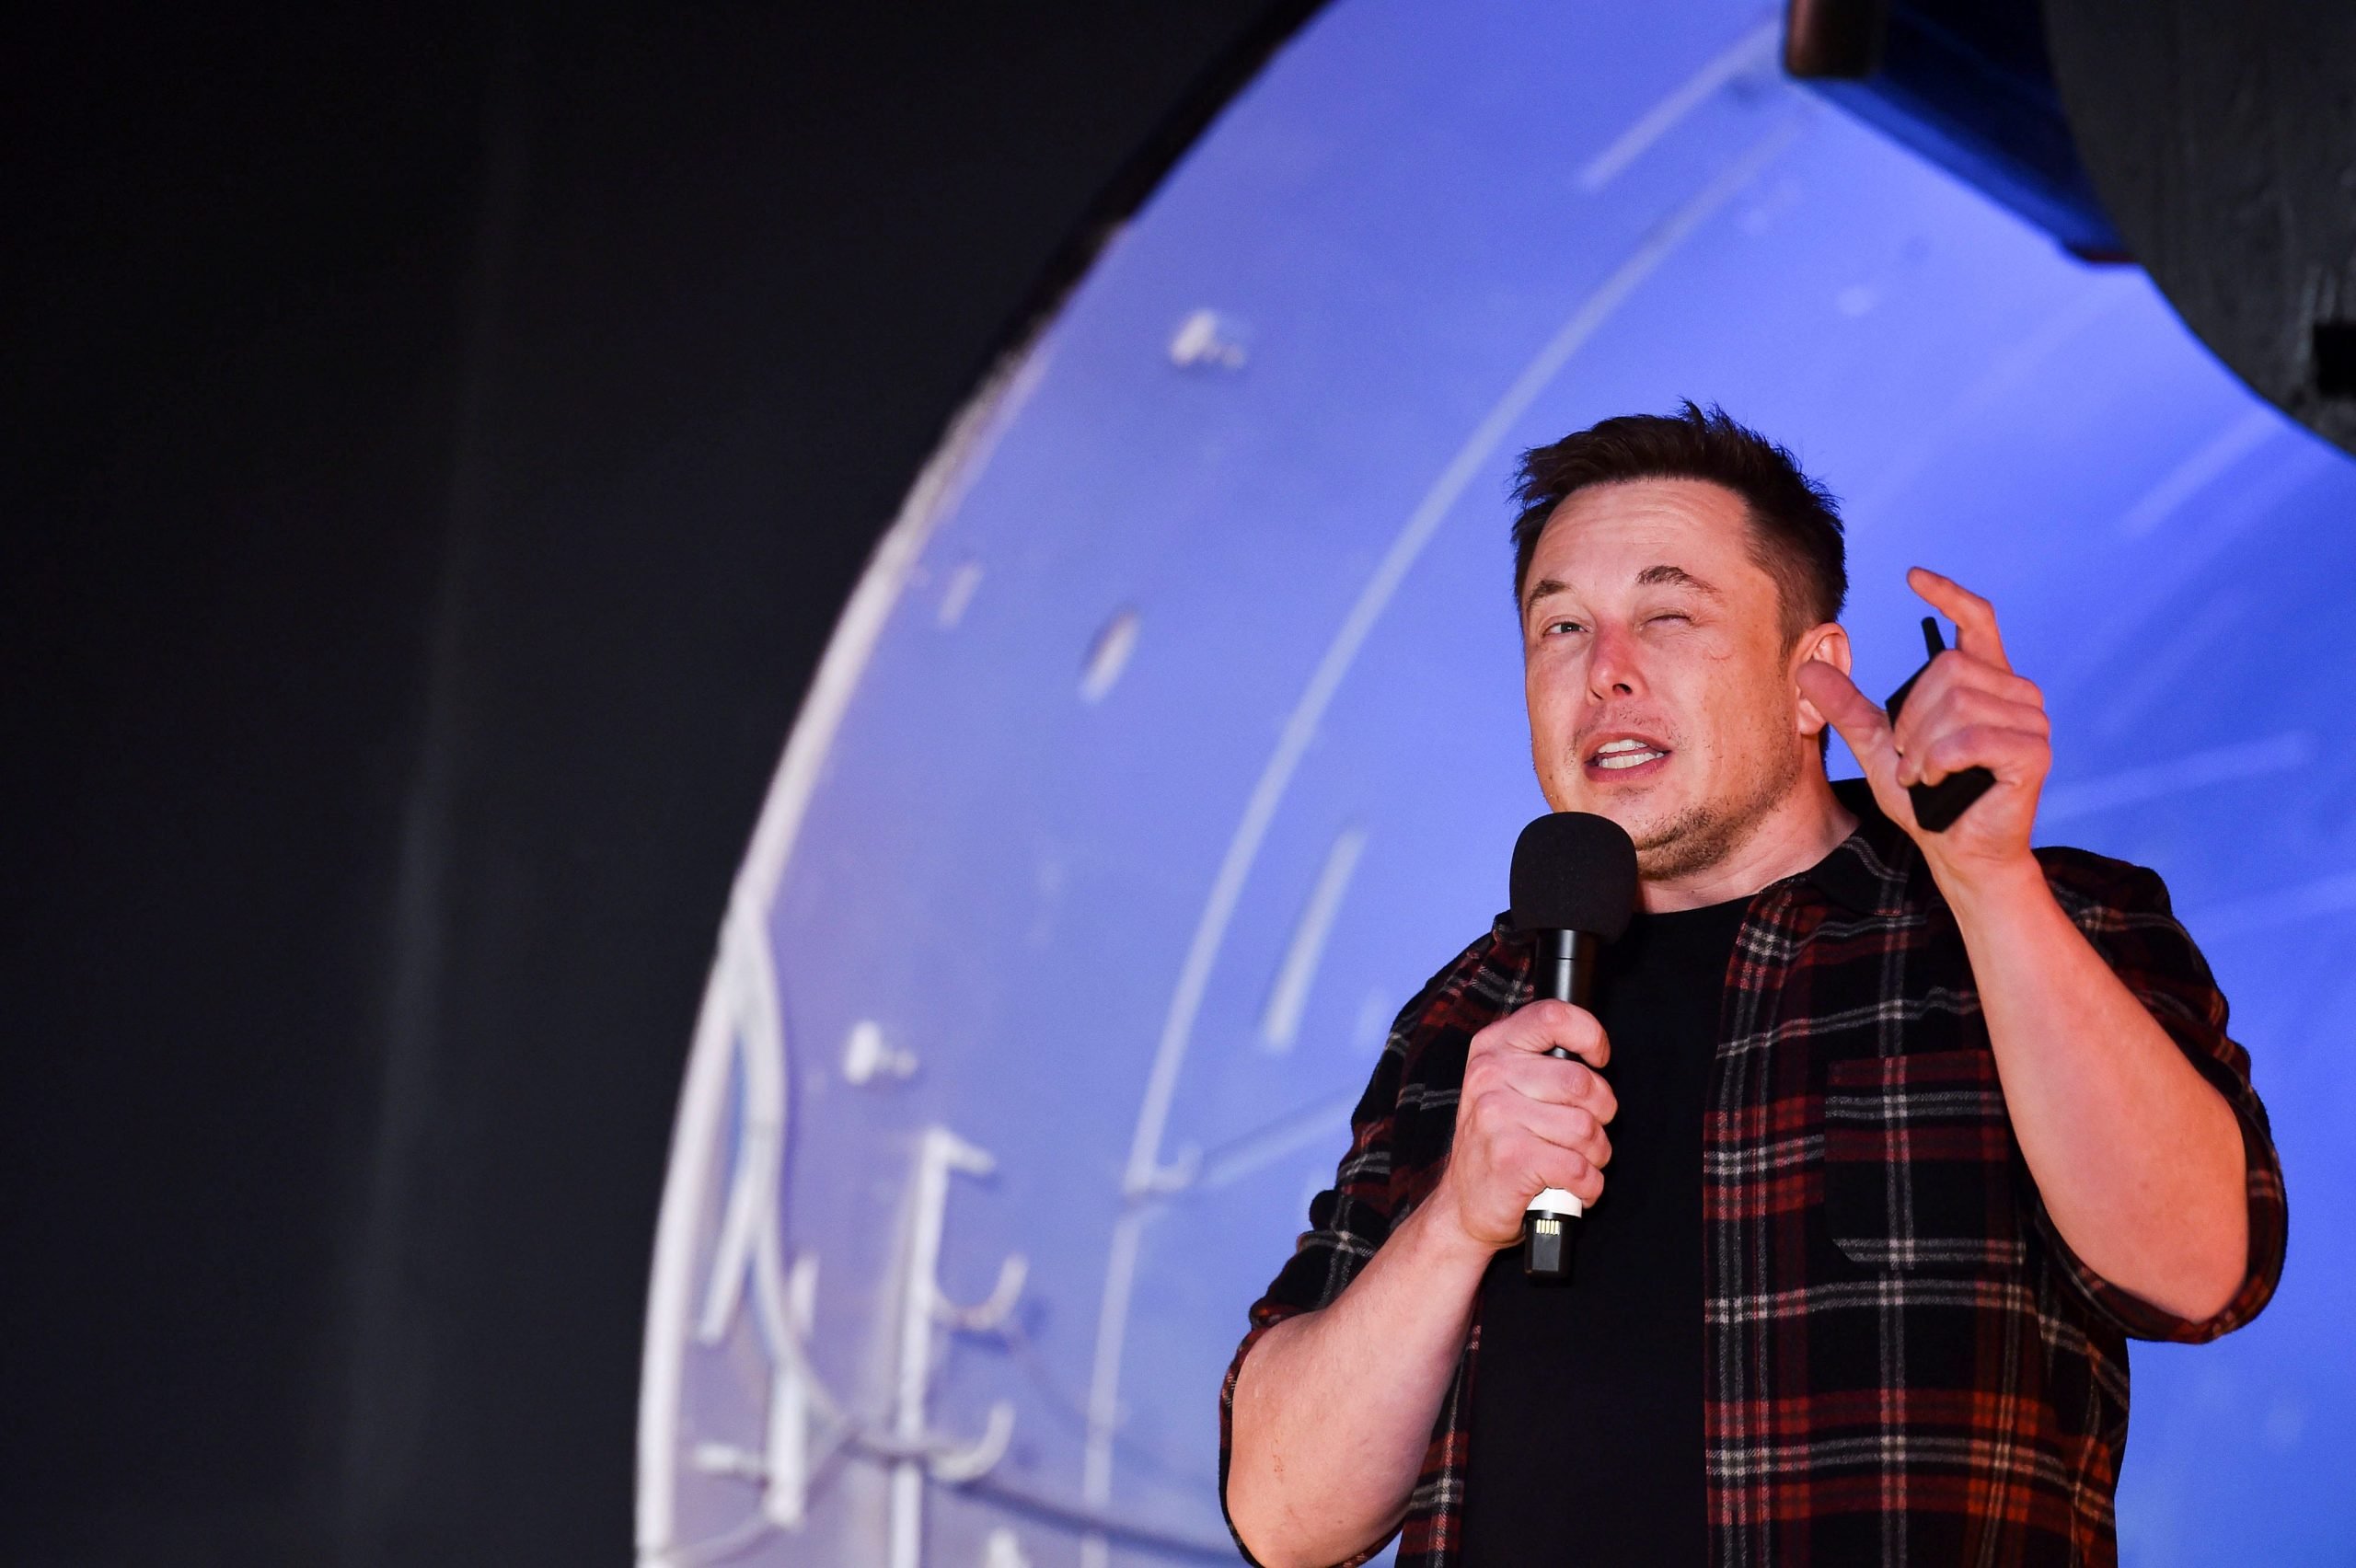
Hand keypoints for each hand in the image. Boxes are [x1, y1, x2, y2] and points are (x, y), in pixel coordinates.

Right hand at [1433, 999, 1617, 1249]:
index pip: (1553, 1016)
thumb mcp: (1505, 1086)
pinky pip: (1580, 1169)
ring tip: (1576, 1162)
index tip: (1598, 1060)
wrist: (1462, 1206)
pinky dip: (1588, 1185)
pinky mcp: (1512, 1160)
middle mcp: (1489, 1077)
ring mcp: (1497, 1118)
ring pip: (1587, 1129)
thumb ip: (1541, 1061)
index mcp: (1492, 1049)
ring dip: (1595, 1155)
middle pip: (1583, 1082)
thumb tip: (1595, 1056)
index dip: (1590, 1035)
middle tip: (1585, 1132)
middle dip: (1601, 1114)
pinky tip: (1572, 1186)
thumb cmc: (1497, 1144)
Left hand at [1797, 568, 2048, 884]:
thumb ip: (1849, 708)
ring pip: (1958, 702)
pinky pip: (1972, 737)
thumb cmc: (1928, 800)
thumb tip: (1807, 667)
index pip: (1976, 620)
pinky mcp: (2033, 752)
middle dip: (1912, 716)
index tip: (1912, 576)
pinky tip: (1934, 778)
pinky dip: (1940, 760)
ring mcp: (2031, 721)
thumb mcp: (1879, 748)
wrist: (1958, 851)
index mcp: (1985, 682)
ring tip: (1922, 773)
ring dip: (1923, 745)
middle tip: (1909, 757)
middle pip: (1948, 669)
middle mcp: (2015, 693)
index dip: (1949, 595)